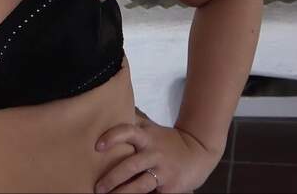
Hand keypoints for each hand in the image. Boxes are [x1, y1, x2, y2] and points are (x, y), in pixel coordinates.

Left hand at [94, 108, 221, 192]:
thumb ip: (133, 122)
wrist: (199, 152)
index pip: (127, 132)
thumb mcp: (151, 128)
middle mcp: (154, 153)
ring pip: (140, 185)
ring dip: (123, 193)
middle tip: (98, 188)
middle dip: (112, 178)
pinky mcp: (171, 188)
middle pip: (130, 165)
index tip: (97, 146)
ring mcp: (163, 172)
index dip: (112, 137)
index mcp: (147, 137)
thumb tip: (110, 111)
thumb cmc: (167, 141)